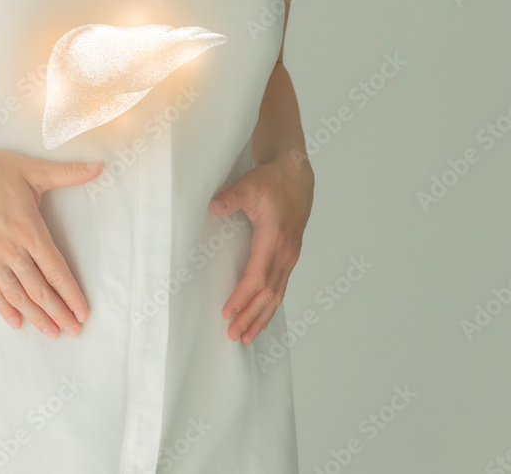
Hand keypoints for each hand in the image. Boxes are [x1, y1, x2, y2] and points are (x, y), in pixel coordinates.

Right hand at [0, 145, 103, 338]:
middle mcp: (10, 248)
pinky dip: (3, 307)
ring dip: (35, 316)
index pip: (56, 270)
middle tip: (74, 331)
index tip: (83, 312)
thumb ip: (68, 173)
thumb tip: (100, 166)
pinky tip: (16, 322)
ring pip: (16, 294)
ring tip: (51, 333)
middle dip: (58, 312)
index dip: (71, 294)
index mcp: (29, 229)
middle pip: (39, 288)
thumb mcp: (34, 169)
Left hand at [209, 151, 314, 343]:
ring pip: (277, 294)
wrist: (296, 175)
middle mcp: (285, 252)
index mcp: (274, 238)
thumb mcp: (250, 185)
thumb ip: (231, 197)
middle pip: (268, 293)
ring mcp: (290, 256)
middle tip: (233, 335)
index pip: (257, 277)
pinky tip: (262, 316)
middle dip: (251, 316)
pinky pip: (281, 287)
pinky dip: (271, 305)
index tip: (227, 312)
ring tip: (247, 336)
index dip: (242, 297)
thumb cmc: (273, 180)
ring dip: (262, 316)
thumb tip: (214, 206)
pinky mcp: (290, 256)